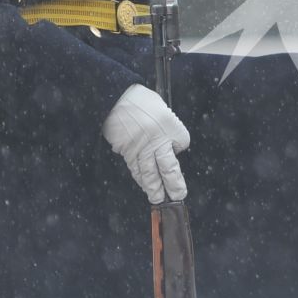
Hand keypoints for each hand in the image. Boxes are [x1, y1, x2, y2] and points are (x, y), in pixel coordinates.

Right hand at [102, 84, 189, 203]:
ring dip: (155, 188)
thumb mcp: (160, 106)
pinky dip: (140, 179)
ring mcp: (141, 148)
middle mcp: (157, 140)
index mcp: (170, 125)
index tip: (177, 149)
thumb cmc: (138, 100)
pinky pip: (135, 168)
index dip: (180, 145)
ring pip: (149, 173)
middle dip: (174, 184)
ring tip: (159, 199)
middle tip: (178, 196)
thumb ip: (167, 124)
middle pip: (169, 167)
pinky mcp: (127, 151)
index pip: (183, 142)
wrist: (114, 98)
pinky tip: (144, 186)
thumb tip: (170, 142)